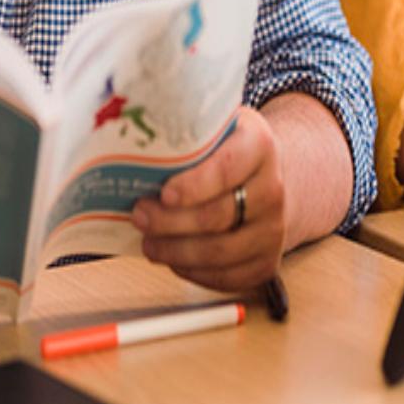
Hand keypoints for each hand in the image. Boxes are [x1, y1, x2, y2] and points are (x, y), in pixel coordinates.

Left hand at [132, 104, 284, 291]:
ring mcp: (274, 230)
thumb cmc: (224, 150)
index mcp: (258, 144)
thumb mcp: (212, 126)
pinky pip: (226, 278)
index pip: (227, 168)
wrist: (262, 177)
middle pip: (217, 215)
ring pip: (220, 252)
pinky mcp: (266, 262)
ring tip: (149, 242)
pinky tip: (173, 259)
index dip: (194, 185)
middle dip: (170, 221)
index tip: (163, 193)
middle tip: (139, 216)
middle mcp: (273, 188)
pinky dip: (193, 272)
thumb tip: (129, 139)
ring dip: (176, 251)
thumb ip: (183, 130)